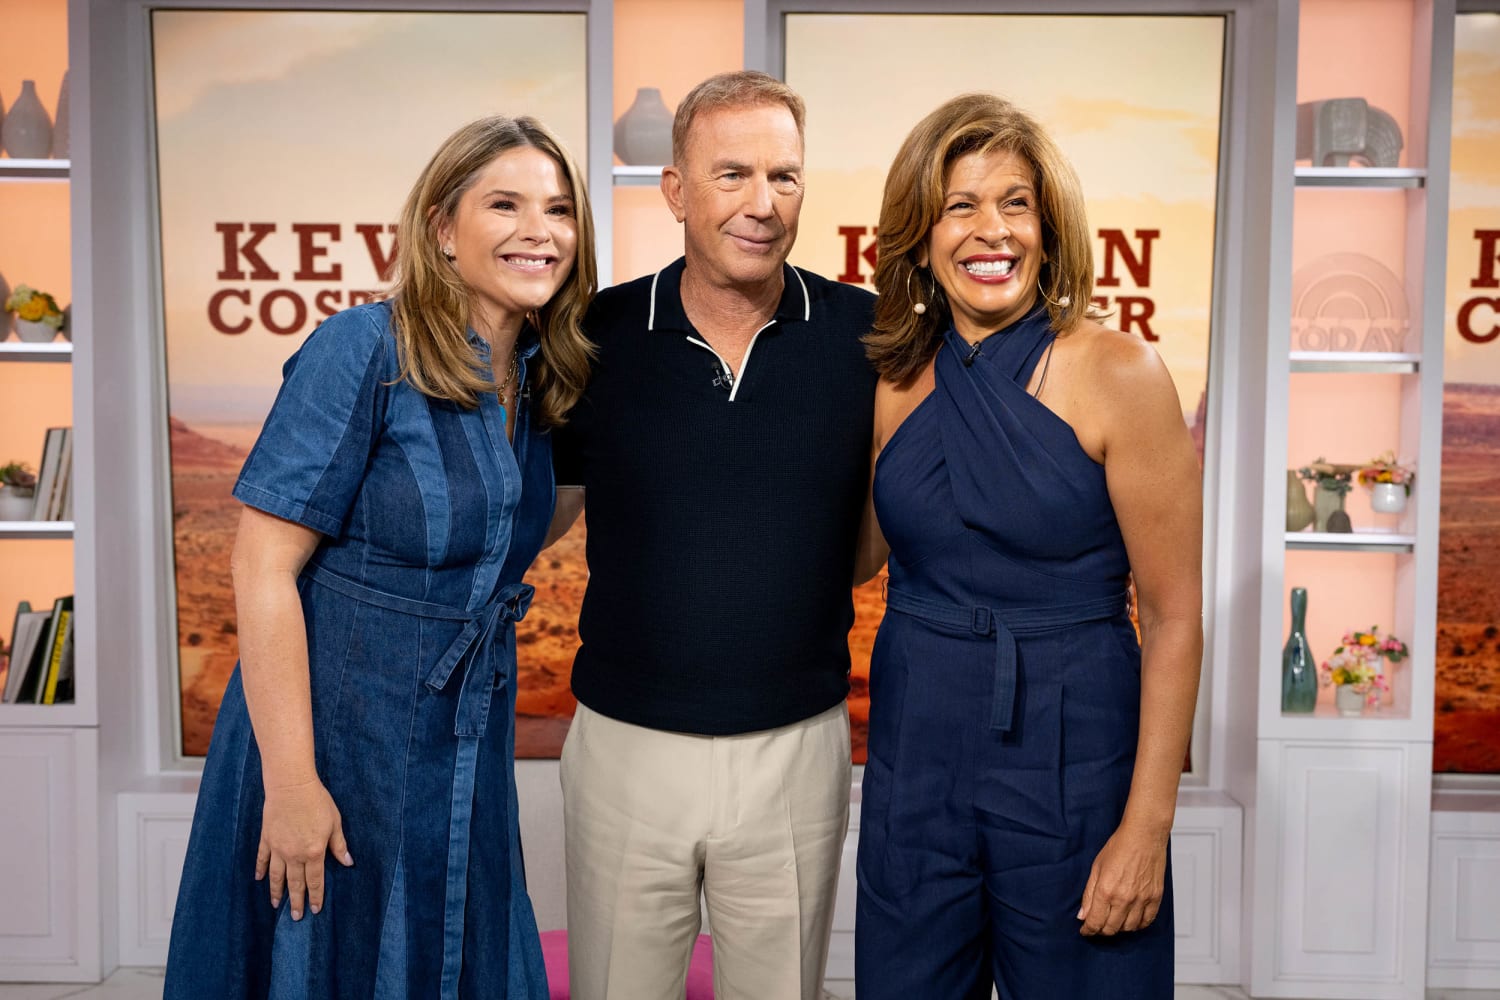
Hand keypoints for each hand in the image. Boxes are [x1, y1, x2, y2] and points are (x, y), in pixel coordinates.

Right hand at [255, 778, 353, 919]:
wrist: (291, 786)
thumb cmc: (317, 801)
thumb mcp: (334, 822)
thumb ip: (339, 845)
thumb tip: (348, 862)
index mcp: (313, 852)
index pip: (315, 880)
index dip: (315, 896)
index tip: (315, 910)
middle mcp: (294, 855)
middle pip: (295, 883)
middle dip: (296, 901)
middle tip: (295, 918)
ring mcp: (278, 848)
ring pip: (276, 876)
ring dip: (276, 891)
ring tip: (276, 905)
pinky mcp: (267, 839)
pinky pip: (262, 859)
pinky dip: (260, 870)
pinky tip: (259, 879)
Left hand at [1076, 821, 1167, 935]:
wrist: (1144, 836)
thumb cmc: (1119, 847)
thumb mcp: (1096, 868)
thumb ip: (1088, 894)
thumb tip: (1082, 915)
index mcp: (1106, 890)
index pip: (1095, 922)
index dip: (1088, 930)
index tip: (1086, 930)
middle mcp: (1124, 898)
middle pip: (1111, 929)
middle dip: (1101, 930)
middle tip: (1098, 926)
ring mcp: (1141, 899)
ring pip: (1129, 928)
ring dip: (1119, 928)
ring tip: (1114, 921)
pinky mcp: (1155, 898)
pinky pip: (1146, 921)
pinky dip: (1137, 925)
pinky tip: (1131, 920)